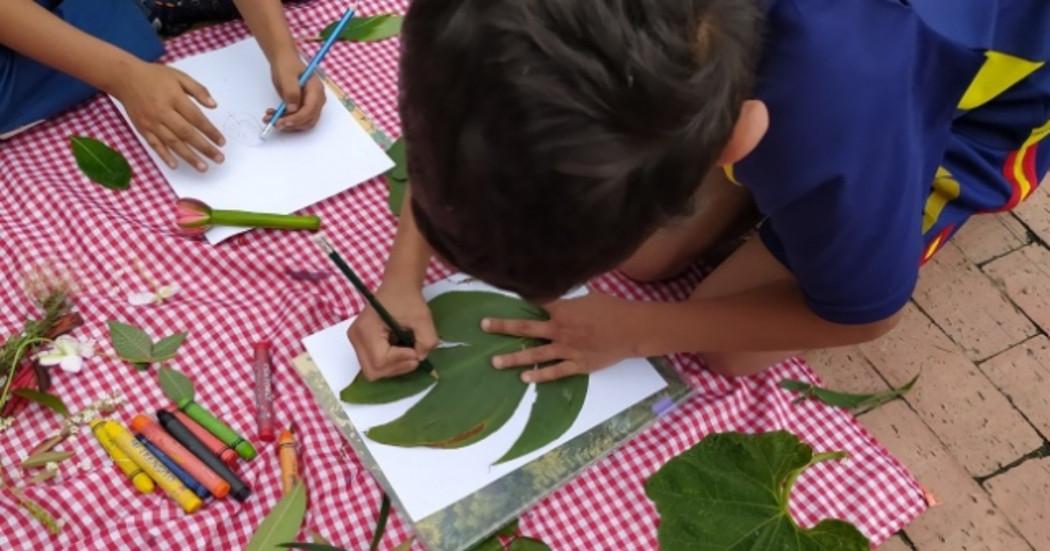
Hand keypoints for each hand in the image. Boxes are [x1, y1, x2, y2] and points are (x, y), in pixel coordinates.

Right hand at [112, 61, 224, 171]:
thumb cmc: (155, 77)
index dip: (210, 131)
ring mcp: (151, 122)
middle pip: (186, 133)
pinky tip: (175, 165)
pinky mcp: (142, 128)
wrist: (125, 78)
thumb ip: (198, 90)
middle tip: (219, 159)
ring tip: (203, 167)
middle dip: (204, 148)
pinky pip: (154, 145)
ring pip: (172, 143)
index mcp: (174, 98)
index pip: (196, 118)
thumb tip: (214, 105)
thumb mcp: (180, 76)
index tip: (222, 142)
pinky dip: (164, 156)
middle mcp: (162, 112)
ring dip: (189, 157)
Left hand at [264, 53, 324, 131]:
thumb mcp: (287, 76)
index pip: (310, 110)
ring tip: (269, 118)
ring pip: (301, 122)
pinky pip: (295, 118)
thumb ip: (291, 91)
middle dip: (291, 124)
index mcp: (316, 90)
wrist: (284, 60)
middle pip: (308, 119)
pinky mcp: (302, 107)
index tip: (283, 122)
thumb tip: (292, 109)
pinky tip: (272, 115)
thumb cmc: (287, 64)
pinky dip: (284, 119)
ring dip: (286, 123)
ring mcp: (310, 104)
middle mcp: (316, 99)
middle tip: (275, 123)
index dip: (297, 118)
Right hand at [346, 285, 438, 380]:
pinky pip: (373, 364)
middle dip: (396, 367)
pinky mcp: (360, 344)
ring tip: (407, 350)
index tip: (416, 351)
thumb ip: (427, 341)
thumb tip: (420, 358)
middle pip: (373, 371)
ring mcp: (356, 341)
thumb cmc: (408, 299)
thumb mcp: (423, 318)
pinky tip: (399, 349)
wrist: (398, 287)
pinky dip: (389, 363)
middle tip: (414, 355)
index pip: (380, 360)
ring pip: (372, 371)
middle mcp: (356, 337)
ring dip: (394, 366)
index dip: (401, 361)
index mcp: (367, 329)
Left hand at [483, 293, 635, 382]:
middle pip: (525, 327)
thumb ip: (571, 296)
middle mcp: (560, 329)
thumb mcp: (590, 295)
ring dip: (513, 358)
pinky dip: (539, 375)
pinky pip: (554, 372)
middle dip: (502, 326)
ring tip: (495, 362)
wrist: (632, 330)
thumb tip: (559, 285)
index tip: (501, 292)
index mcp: (562, 309)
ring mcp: (567, 349)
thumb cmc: (612, 309)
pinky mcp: (577, 365)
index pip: (535, 302)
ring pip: (535, 354)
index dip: (519, 297)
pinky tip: (524, 378)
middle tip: (484, 325)